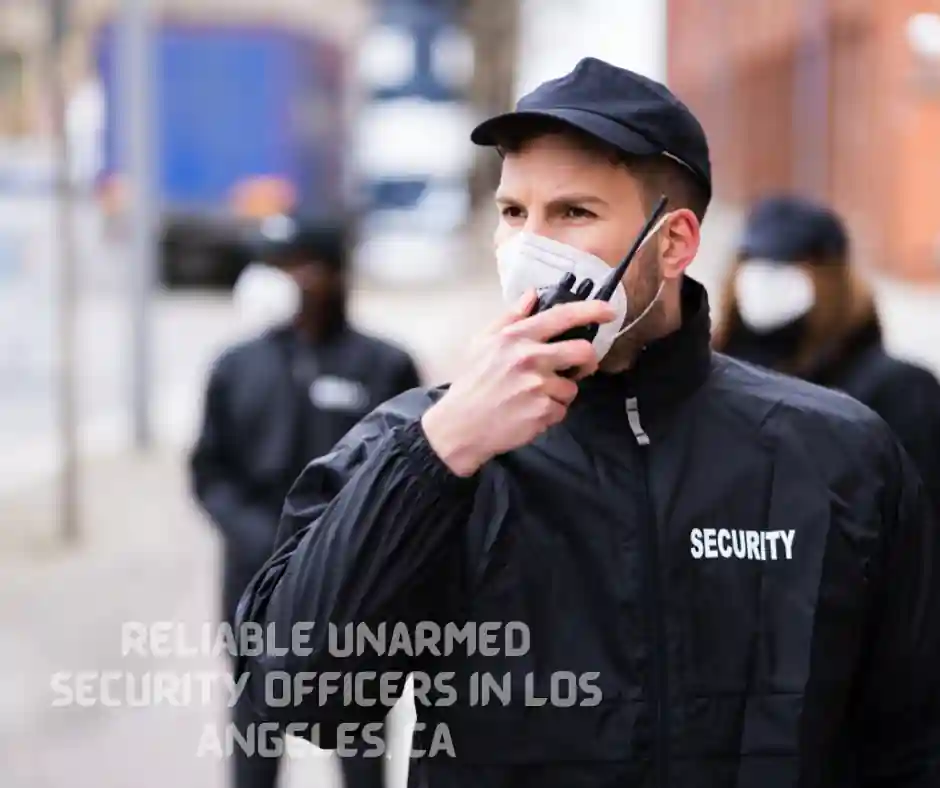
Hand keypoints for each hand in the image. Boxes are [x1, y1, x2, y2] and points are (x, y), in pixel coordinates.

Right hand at [421, 291, 615, 476]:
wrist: (461, 425)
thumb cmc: (471, 383)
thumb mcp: (482, 342)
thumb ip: (510, 317)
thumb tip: (532, 294)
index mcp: (516, 337)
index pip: (562, 317)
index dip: (591, 310)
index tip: (608, 311)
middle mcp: (530, 357)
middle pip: (583, 351)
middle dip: (587, 361)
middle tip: (577, 368)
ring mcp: (538, 385)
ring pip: (572, 386)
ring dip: (559, 393)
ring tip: (534, 398)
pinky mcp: (543, 411)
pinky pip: (561, 409)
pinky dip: (549, 414)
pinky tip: (529, 413)